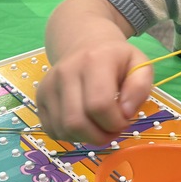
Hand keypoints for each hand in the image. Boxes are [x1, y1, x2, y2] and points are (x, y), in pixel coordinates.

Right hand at [35, 42, 152, 144]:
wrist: (86, 43)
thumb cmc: (116, 59)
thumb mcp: (139, 65)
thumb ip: (140, 88)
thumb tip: (126, 113)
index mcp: (94, 60)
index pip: (99, 105)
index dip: (115, 123)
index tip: (125, 120)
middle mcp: (66, 71)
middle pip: (77, 122)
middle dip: (100, 136)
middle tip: (112, 130)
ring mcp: (49, 84)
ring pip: (63, 129)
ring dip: (86, 138)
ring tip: (99, 127)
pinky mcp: (40, 97)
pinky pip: (52, 130)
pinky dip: (71, 136)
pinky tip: (84, 124)